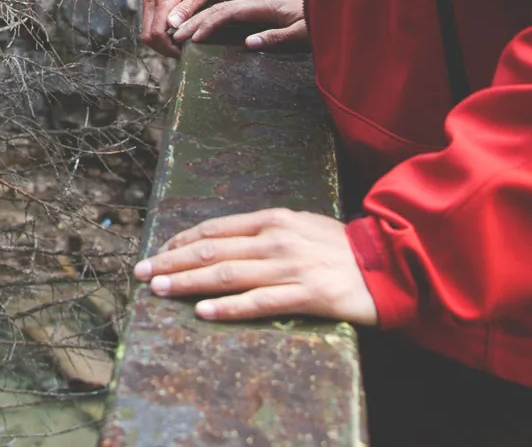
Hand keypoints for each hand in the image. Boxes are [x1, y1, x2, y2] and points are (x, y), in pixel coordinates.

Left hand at [135, 209, 377, 324]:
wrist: (390, 263)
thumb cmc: (341, 248)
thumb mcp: (299, 225)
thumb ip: (264, 231)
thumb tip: (223, 241)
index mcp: (272, 220)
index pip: (214, 229)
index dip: (180, 241)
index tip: (156, 253)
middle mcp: (276, 239)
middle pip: (212, 251)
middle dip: (170, 261)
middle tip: (140, 273)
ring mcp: (291, 266)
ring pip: (227, 275)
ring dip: (187, 282)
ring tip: (159, 290)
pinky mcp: (308, 294)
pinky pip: (260, 301)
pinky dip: (228, 307)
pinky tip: (204, 311)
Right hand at [139, 0, 214, 55]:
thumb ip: (185, 9)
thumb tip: (172, 26)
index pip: (157, 33)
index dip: (168, 47)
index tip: (182, 51)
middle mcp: (152, 0)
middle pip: (148, 36)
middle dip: (162, 48)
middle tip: (180, 52)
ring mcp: (148, 1)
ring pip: (146, 32)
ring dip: (159, 42)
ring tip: (177, 44)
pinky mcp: (149, 2)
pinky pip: (148, 24)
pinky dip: (157, 34)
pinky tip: (172, 34)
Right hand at [171, 0, 307, 49]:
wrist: (333, 7)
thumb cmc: (320, 19)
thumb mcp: (303, 32)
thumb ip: (276, 37)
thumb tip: (248, 44)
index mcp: (263, 4)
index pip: (228, 12)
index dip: (209, 24)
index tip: (193, 37)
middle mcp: (257, 1)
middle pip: (220, 9)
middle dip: (196, 21)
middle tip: (175, 35)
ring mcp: (257, 4)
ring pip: (223, 10)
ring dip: (201, 20)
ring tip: (182, 33)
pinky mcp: (259, 9)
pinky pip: (230, 14)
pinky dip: (213, 21)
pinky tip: (204, 29)